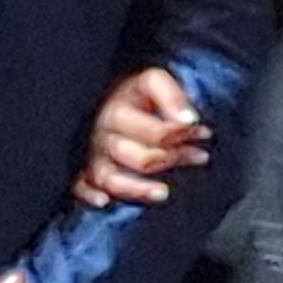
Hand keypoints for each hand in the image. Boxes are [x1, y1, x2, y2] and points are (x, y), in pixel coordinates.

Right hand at [74, 66, 209, 208]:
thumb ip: (172, 96)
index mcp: (116, 110)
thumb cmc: (136, 93)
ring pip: (108, 177)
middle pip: (136, 157)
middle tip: (199, 156)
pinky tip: (105, 202)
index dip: (180, 134)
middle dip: (171, 159)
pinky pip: (79, 186)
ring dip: (136, 188)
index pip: (153, 131)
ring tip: (163, 193)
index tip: (203, 132)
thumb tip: (189, 119)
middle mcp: (101, 134)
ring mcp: (91, 154)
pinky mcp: (83, 169)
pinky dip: (88, 194)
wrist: (111, 96)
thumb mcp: (154, 80)